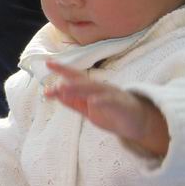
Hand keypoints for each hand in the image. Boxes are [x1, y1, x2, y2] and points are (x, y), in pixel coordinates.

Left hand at [44, 60, 170, 157]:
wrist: (137, 122)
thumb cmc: (112, 113)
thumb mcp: (88, 110)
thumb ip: (74, 102)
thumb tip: (57, 93)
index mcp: (91, 89)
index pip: (75, 77)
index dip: (62, 70)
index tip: (48, 63)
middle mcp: (100, 88)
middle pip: (82, 81)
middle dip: (67, 80)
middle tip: (53, 83)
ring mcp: (111, 95)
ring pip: (93, 89)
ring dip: (78, 88)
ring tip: (64, 88)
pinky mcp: (120, 104)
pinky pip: (110, 101)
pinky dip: (101, 101)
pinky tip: (92, 102)